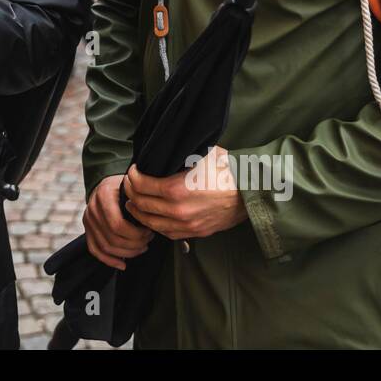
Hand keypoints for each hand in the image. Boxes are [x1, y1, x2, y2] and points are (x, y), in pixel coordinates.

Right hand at [83, 174, 151, 269]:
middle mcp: (92, 208)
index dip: (136, 234)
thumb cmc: (125, 186)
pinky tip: (123, 264)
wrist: (108, 184)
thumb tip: (154, 219)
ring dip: (126, 253)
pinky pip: (95, 249)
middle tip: (148, 240)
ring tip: (141, 248)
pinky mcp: (87, 229)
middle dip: (134, 244)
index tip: (149, 231)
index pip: (117, 225)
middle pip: (112, 238)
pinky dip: (109, 260)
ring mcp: (88, 220)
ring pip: (105, 247)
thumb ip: (139, 201)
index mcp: (104, 195)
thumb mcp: (133, 187)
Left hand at [122, 147, 246, 241]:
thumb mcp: (200, 153)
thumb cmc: (226, 169)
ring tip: (134, 202)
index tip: (133, 171)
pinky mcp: (194, 232)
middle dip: (131, 193)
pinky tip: (151, 216)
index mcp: (176, 189)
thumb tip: (161, 148)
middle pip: (141, 204)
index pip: (141, 185)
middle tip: (130, 184)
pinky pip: (166, 232)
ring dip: (138, 211)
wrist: (250, 192)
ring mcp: (186, 224)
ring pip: (150, 222)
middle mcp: (177, 210)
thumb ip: (177, 154)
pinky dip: (154, 224)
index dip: (132, 176)